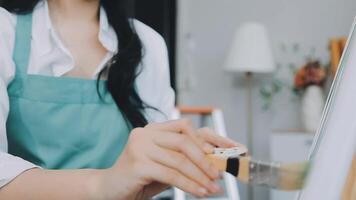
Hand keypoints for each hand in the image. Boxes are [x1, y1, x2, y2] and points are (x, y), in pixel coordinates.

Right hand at [97, 119, 240, 199]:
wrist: (109, 190)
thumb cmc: (140, 177)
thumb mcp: (166, 165)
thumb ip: (185, 159)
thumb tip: (216, 162)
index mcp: (154, 129)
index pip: (186, 127)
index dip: (208, 137)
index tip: (229, 149)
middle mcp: (146, 133)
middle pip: (184, 141)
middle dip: (205, 160)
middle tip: (219, 175)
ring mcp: (140, 146)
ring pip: (179, 160)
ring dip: (200, 176)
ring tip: (213, 188)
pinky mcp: (137, 163)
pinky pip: (170, 174)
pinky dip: (188, 184)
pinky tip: (199, 191)